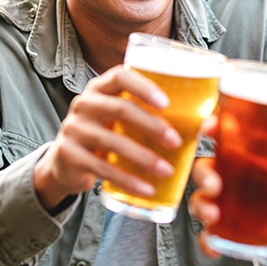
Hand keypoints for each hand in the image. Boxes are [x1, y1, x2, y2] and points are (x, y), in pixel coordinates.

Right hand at [33, 65, 182, 211]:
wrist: (65, 161)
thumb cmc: (105, 133)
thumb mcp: (118, 118)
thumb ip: (145, 113)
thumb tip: (201, 122)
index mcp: (100, 88)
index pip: (120, 76)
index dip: (144, 86)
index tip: (167, 103)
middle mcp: (84, 104)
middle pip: (120, 108)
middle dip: (151, 125)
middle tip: (176, 141)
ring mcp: (73, 129)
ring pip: (112, 142)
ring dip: (143, 158)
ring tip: (167, 170)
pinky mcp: (68, 155)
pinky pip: (102, 168)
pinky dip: (128, 180)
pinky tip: (146, 189)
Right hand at [188, 115, 221, 257]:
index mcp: (241, 158)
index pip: (221, 136)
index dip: (211, 128)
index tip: (210, 127)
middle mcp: (227, 177)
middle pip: (204, 169)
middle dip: (204, 176)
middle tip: (214, 186)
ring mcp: (223, 204)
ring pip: (200, 200)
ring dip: (201, 206)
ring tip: (212, 216)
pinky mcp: (224, 229)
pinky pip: (207, 235)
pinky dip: (206, 241)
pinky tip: (212, 246)